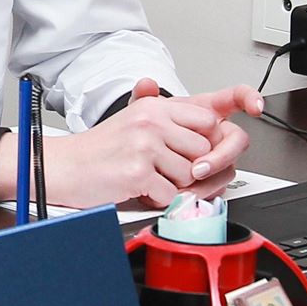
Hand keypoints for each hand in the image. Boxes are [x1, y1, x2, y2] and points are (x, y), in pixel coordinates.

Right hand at [0, 77, 263, 209]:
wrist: (63, 167)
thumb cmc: (99, 152)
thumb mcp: (134, 122)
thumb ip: (171, 123)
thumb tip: (213, 131)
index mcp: (155, 106)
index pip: (210, 118)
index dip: (219, 135)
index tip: (243, 120)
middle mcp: (152, 119)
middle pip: (206, 149)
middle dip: (195, 168)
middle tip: (173, 173)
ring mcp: (145, 144)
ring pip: (191, 175)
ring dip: (174, 186)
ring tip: (149, 180)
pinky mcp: (138, 170)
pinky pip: (171, 194)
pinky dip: (157, 200)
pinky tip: (138, 190)